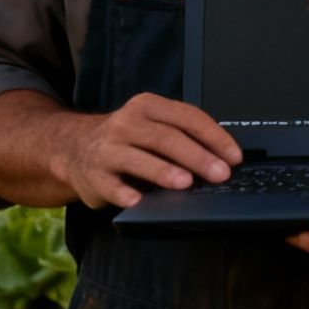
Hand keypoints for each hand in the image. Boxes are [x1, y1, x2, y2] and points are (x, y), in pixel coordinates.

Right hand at [52, 92, 241, 208]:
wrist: (74, 148)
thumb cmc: (126, 140)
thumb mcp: (152, 127)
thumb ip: (182, 136)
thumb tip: (223, 159)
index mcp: (148, 106)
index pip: (187, 117)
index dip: (214, 136)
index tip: (234, 156)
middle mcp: (127, 124)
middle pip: (167, 138)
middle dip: (197, 156)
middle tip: (220, 174)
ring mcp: (108, 149)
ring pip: (139, 158)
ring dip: (164, 171)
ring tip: (186, 183)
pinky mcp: (94, 176)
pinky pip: (112, 185)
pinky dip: (125, 194)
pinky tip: (139, 202)